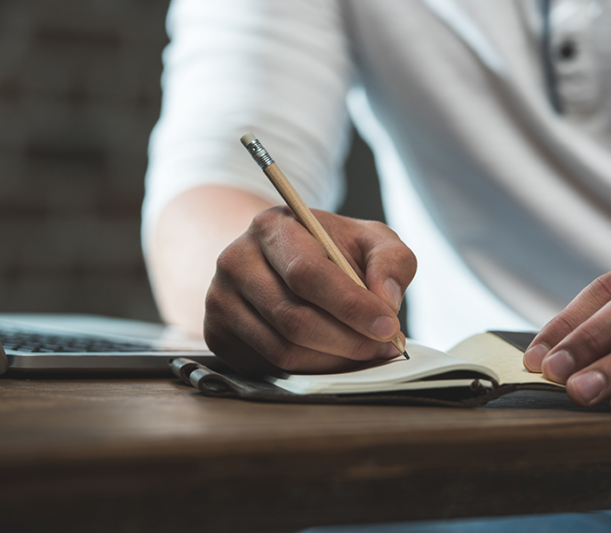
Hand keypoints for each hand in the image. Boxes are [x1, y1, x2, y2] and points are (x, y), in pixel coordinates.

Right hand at [204, 206, 416, 374]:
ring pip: (283, 350)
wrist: (280, 262)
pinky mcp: (218, 334)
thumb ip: (392, 261)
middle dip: (348, 341)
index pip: (307, 273)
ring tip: (365, 351)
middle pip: (294, 318)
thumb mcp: (369, 240)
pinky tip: (333, 355)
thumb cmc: (331, 250)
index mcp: (272, 227)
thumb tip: (386, 300)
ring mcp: (220, 300)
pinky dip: (312, 370)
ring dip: (334, 360)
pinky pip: (270, 366)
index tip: (388, 325)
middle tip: (384, 346)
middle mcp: (235, 261)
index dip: (350, 305)